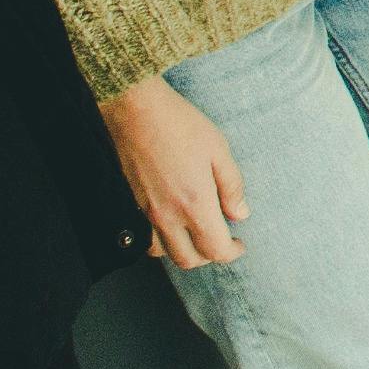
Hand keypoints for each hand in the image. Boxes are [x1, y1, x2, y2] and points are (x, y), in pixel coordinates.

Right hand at [103, 76, 246, 268]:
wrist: (134, 109)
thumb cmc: (179, 124)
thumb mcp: (218, 149)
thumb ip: (232, 186)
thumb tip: (240, 214)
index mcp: (194, 204)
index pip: (215, 250)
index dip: (232, 252)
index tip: (239, 244)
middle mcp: (167, 215)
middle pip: (188, 259)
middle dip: (209, 255)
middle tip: (220, 239)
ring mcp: (144, 212)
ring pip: (163, 254)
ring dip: (182, 250)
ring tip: (194, 233)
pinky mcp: (128, 204)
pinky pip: (143, 238)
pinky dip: (158, 241)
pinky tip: (169, 224)